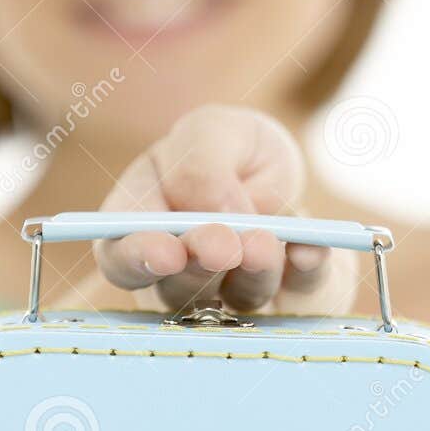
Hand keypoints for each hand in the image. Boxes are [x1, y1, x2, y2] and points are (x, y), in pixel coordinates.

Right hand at [90, 105, 359, 315]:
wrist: (289, 172)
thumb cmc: (233, 151)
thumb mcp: (214, 131)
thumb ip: (201, 161)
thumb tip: (218, 212)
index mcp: (142, 227)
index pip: (120, 258)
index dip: (137, 260)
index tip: (166, 252)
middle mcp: (182, 275)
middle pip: (175, 291)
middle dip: (199, 267)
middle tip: (222, 246)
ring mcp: (235, 295)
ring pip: (236, 299)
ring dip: (251, 272)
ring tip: (264, 243)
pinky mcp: (291, 298)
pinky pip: (300, 292)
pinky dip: (305, 269)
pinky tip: (309, 251)